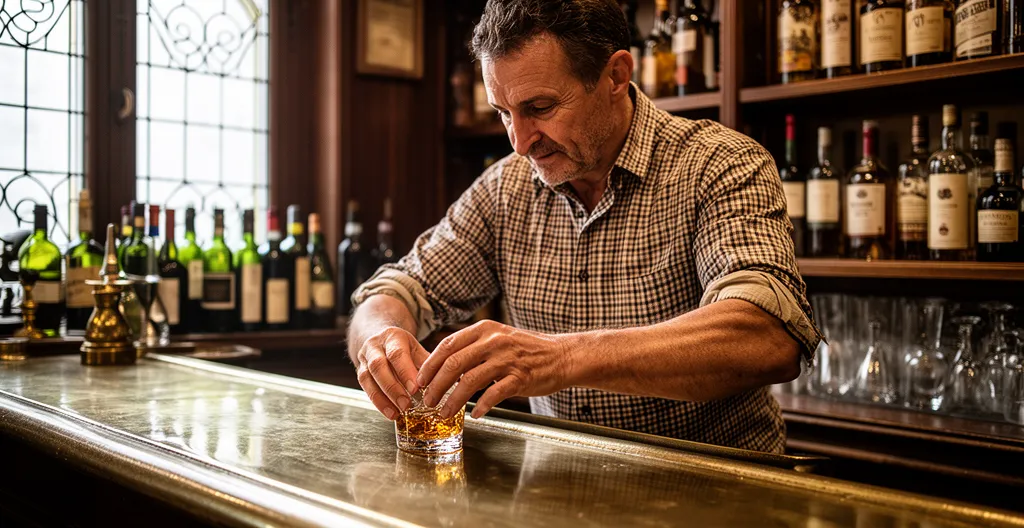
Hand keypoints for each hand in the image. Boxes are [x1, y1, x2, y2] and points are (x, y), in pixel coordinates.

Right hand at [355, 326, 429, 419]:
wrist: (380, 340)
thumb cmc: (402, 347)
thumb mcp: (416, 349)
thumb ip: (427, 363)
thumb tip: (444, 380)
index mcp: (392, 336)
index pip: (397, 353)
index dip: (405, 372)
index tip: (415, 389)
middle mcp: (374, 345)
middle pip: (379, 366)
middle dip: (392, 388)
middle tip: (406, 405)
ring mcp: (364, 358)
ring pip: (368, 378)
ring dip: (383, 398)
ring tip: (396, 413)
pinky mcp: (359, 371)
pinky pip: (365, 388)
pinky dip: (378, 402)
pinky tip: (389, 412)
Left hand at [416, 320, 572, 419]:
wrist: (562, 355)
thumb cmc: (527, 350)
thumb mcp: (498, 339)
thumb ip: (473, 349)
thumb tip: (445, 368)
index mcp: (484, 331)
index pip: (447, 346)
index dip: (429, 365)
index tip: (419, 380)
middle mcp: (493, 342)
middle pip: (453, 364)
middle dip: (435, 385)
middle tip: (426, 399)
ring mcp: (507, 359)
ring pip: (469, 381)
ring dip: (453, 400)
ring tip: (444, 412)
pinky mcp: (520, 377)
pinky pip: (494, 394)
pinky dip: (481, 406)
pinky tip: (476, 414)